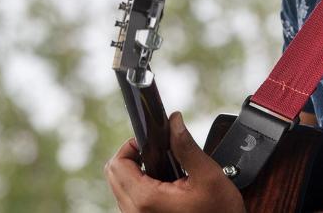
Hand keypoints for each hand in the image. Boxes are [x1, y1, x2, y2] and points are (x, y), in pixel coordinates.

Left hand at [105, 111, 245, 212]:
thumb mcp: (208, 176)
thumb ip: (186, 146)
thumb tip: (175, 122)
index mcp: (147, 200)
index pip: (117, 164)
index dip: (131, 145)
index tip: (151, 142)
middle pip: (114, 174)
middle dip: (133, 157)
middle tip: (157, 152)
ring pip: (120, 187)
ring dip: (136, 172)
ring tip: (163, 168)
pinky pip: (130, 200)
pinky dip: (140, 186)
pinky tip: (163, 183)